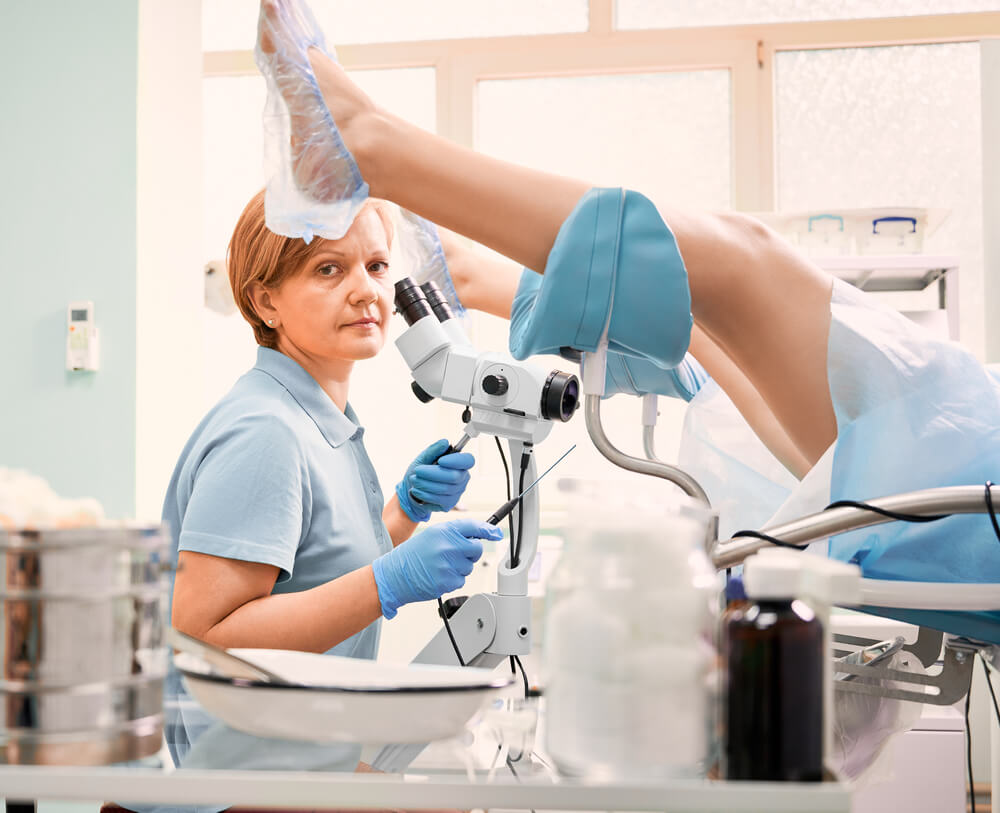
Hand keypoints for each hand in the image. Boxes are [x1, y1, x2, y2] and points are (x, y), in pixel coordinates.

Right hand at [371, 519, 501, 617]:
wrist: (395, 574)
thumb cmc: (413, 555)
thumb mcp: (432, 535)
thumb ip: (455, 534)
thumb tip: (479, 536)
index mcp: (444, 531)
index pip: (473, 527)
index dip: (488, 530)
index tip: (497, 533)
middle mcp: (448, 546)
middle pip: (477, 549)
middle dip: (470, 553)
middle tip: (455, 555)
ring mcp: (449, 564)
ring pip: (469, 567)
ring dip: (460, 567)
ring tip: (440, 565)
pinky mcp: (448, 581)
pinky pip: (461, 580)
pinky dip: (453, 579)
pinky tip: (439, 575)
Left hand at [395, 439, 474, 521]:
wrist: (409, 490)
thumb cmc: (419, 472)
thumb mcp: (423, 458)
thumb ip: (434, 450)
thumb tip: (445, 442)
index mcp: (459, 464)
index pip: (468, 461)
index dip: (456, 461)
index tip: (441, 460)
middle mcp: (462, 478)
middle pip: (454, 476)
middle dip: (433, 473)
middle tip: (417, 471)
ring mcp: (457, 492)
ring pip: (445, 488)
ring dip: (425, 484)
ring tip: (414, 480)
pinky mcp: (449, 504)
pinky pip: (439, 499)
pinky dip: (425, 494)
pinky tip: (416, 491)